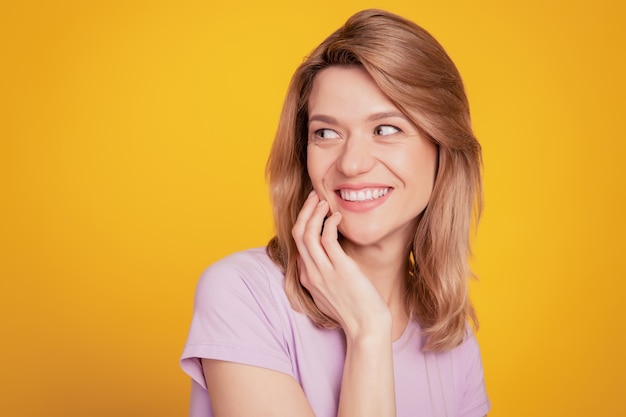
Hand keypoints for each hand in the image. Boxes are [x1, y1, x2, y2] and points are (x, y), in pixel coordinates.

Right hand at [291, 191, 390, 338]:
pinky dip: (329, 223)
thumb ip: (324, 277)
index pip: (296, 244)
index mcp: (307, 278)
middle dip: (304, 211)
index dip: (303, 222)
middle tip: (314, 196)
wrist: (366, 329)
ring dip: (313, 212)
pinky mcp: (340, 269)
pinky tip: (338, 217)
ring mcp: (323, 272)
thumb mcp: (331, 294)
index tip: (313, 209)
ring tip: (324, 201)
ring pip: (307, 233)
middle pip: (298, 234)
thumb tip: (327, 261)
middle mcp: (311, 273)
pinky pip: (327, 239)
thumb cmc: (355, 312)